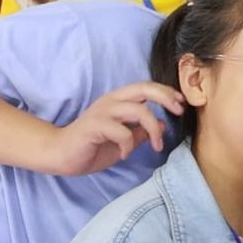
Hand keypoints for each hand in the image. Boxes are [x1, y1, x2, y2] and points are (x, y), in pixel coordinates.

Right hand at [48, 82, 184, 174]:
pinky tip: (124, 154)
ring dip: (153, 129)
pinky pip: (121, 132)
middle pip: (144, 89)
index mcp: (119, 101)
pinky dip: (128, 145)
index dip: (166, 92)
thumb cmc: (93, 147)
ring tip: (156, 146)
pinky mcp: (94, 125)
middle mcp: (111, 101)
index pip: (146, 87)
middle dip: (166, 97)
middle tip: (179, 111)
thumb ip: (141, 132)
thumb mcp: (124, 141)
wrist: (61, 155)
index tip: (181, 104)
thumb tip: (163, 125)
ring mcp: (102, 112)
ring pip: (138, 110)